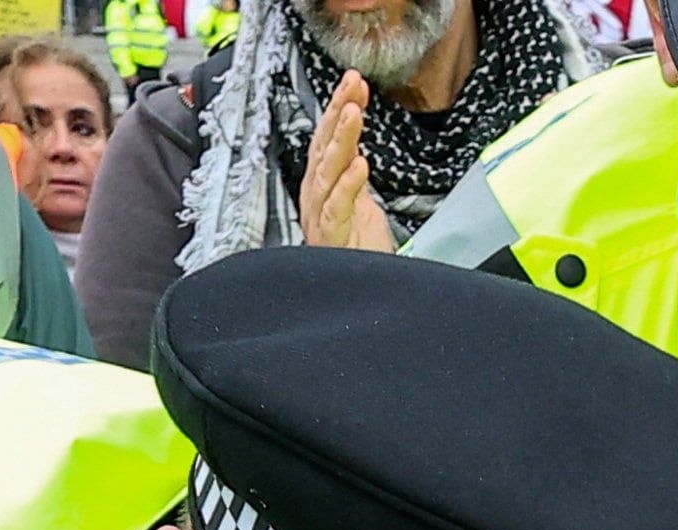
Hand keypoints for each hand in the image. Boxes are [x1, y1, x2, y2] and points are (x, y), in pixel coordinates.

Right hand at [299, 71, 395, 251]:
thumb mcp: (361, 205)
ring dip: (342, 140)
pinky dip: (347, 185)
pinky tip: (359, 165)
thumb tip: (355, 150)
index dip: (339, 110)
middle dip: (337, 113)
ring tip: (354, 114)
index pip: (327, 140)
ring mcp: (320, 217)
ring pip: (328, 172)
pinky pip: (337, 208)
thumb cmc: (359, 253)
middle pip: (324, 148)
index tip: (355, 84)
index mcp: (322, 186)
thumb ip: (354, 177)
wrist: (360, 296)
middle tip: (352, 86)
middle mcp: (316, 198)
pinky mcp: (331, 237)